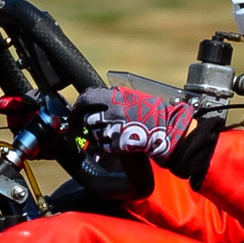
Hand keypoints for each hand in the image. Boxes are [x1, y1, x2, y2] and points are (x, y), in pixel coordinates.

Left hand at [74, 86, 196, 159]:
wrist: (166, 130)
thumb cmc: (153, 112)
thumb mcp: (133, 96)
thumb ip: (114, 96)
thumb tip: (96, 98)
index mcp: (115, 98)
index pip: (86, 99)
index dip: (78, 105)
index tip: (76, 110)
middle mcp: (112, 113)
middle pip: (86, 118)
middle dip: (86, 122)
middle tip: (88, 123)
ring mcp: (114, 130)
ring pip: (92, 133)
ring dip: (96, 133)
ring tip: (108, 131)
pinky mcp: (116, 145)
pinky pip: (101, 146)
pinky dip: (104, 145)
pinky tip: (114, 140)